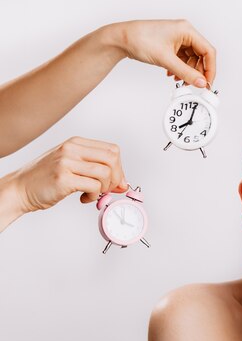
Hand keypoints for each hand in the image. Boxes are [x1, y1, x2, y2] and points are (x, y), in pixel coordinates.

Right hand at [11, 136, 126, 212]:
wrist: (19, 189)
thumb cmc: (46, 179)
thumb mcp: (72, 166)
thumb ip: (96, 169)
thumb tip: (123, 183)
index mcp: (75, 143)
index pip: (112, 150)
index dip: (119, 168)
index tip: (116, 181)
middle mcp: (71, 149)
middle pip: (112, 158)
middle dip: (116, 178)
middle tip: (108, 189)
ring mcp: (66, 162)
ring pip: (104, 173)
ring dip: (104, 188)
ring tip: (92, 193)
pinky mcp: (63, 178)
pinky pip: (93, 186)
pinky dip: (94, 195)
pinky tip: (83, 198)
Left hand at [109, 19, 216, 87]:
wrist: (121, 39)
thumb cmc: (139, 39)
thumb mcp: (166, 60)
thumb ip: (186, 73)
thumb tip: (201, 83)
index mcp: (187, 30)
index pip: (208, 51)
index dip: (210, 69)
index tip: (207, 83)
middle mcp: (184, 33)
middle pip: (201, 56)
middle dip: (198, 72)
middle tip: (194, 84)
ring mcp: (178, 39)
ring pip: (192, 59)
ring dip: (188, 72)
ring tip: (180, 80)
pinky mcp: (171, 45)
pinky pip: (183, 59)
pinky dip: (180, 69)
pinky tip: (173, 74)